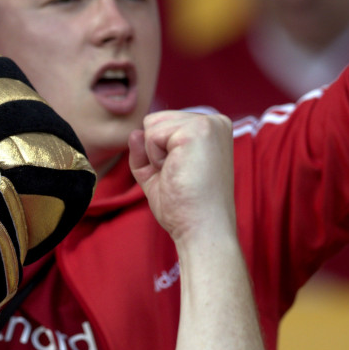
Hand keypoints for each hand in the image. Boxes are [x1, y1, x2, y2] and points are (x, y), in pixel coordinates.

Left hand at [128, 111, 235, 243]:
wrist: (202, 228)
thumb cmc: (185, 207)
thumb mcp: (158, 174)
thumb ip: (144, 152)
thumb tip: (134, 133)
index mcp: (210, 129)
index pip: (163, 124)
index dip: (159, 153)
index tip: (181, 175)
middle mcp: (214, 121)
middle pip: (155, 121)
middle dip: (156, 152)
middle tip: (179, 176)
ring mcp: (207, 124)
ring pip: (151, 126)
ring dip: (156, 156)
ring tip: (180, 174)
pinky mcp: (196, 131)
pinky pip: (151, 135)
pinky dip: (155, 159)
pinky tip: (177, 173)